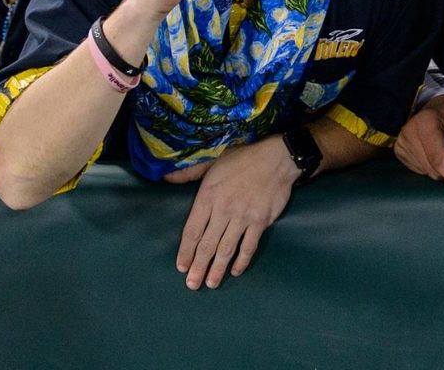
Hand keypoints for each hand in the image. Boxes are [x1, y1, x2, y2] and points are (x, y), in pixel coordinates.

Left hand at [170, 137, 301, 289]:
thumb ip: (190, 173)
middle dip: (198, 267)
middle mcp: (224, 209)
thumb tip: (166, 178)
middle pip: (207, 244)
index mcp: (209, 196)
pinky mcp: (260, 221)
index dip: (186, 251)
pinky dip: (242, 261)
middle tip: (192, 285)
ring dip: (217, 269)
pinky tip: (236, 271)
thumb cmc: (244, 159)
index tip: (181, 267)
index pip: (193, 230)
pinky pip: (249, 246)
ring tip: (211, 284)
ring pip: (226, 249)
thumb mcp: (213, 161)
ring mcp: (243, 217)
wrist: (277, 158)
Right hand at [394, 94, 443, 194]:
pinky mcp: (399, 151)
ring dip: (443, 169)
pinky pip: (420, 171)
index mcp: (426, 122)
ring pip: (428, 173)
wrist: (438, 107)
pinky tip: (436, 153)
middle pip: (434, 169)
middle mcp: (408, 132)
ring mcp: (402, 142)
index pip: (439, 159)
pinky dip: (433, 167)